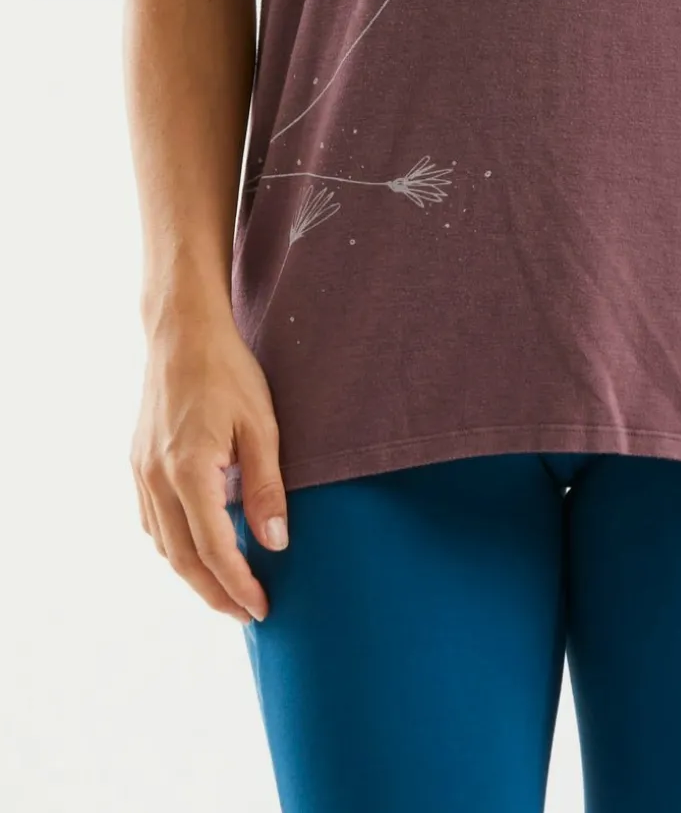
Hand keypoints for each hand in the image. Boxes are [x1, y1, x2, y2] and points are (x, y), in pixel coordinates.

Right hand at [130, 304, 287, 621]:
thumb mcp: (262, 425)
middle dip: (216, 593)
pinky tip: (199, 550)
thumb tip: (276, 543)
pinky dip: (175, 546)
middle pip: (182, 559)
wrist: (182, 332)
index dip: (238, 585)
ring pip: (163, 545)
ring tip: (228, 590)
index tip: (262, 608)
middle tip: (248, 613)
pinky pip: (153, 522)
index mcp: (189, 470)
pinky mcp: (138, 463)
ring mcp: (141, 472)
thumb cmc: (228, 371)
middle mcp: (156, 478)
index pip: (213, 549)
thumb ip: (268, 486)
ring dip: (194, 574)